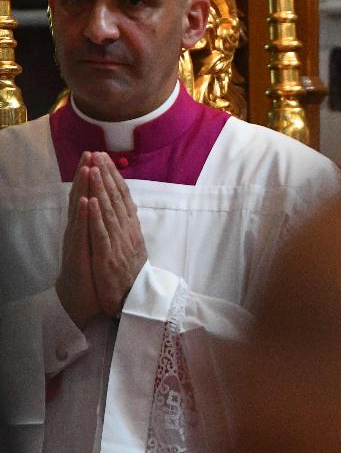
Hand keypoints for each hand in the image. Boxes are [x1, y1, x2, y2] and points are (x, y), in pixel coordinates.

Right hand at [55, 153, 100, 327]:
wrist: (89, 304)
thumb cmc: (98, 275)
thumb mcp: (104, 245)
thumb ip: (104, 225)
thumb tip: (109, 206)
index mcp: (88, 228)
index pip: (89, 197)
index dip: (92, 177)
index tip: (96, 155)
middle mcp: (81, 233)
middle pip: (82, 200)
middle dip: (87, 176)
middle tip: (90, 153)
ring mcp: (80, 245)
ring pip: (81, 213)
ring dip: (85, 190)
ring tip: (87, 169)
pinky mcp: (82, 258)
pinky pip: (84, 235)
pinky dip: (85, 218)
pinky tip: (86, 203)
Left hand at [87, 153, 147, 316]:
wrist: (134, 301)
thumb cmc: (132, 274)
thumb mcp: (135, 245)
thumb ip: (130, 226)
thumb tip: (129, 206)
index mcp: (131, 227)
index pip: (123, 196)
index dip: (114, 176)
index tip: (105, 158)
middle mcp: (126, 231)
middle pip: (116, 198)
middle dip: (106, 175)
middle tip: (98, 154)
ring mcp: (118, 243)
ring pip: (108, 211)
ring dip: (100, 189)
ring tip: (93, 168)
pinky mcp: (108, 257)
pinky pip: (101, 233)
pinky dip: (95, 216)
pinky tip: (90, 201)